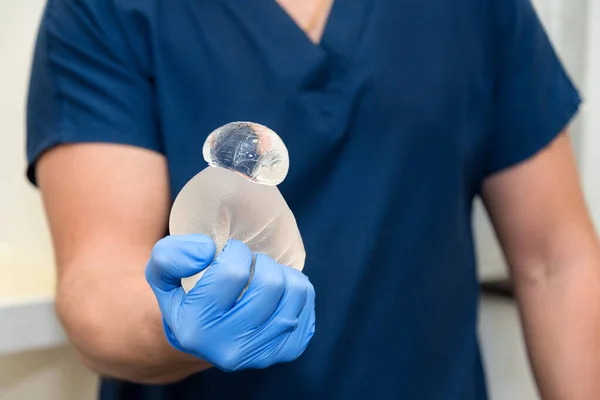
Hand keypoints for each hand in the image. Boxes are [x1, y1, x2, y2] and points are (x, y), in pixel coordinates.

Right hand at [145, 234, 315, 371]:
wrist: (202, 334)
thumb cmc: (184, 295)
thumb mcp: (160, 273)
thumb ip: (170, 256)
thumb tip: (207, 251)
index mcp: (195, 329)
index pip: (232, 272)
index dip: (236, 251)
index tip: (230, 253)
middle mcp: (229, 349)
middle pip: (269, 284)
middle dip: (262, 261)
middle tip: (251, 263)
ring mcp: (260, 355)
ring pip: (294, 293)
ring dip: (282, 272)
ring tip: (265, 274)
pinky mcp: (285, 351)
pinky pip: (307, 306)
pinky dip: (299, 288)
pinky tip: (280, 289)